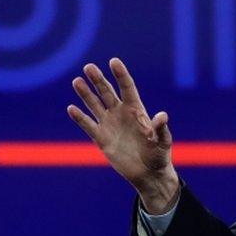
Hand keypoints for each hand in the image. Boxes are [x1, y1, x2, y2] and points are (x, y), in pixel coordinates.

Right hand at [67, 58, 179, 213]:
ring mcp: (110, 125)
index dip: (120, 74)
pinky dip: (80, 118)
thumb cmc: (159, 155)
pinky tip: (71, 108)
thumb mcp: (163, 141)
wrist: (148, 174)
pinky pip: (88, 125)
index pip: (127, 87)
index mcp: (137, 110)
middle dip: (98, 80)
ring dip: (86, 94)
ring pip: (95, 105)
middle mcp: (121, 113)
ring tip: (76, 81)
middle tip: (88, 67)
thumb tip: (162, 115)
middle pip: (107, 92)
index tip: (113, 61)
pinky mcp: (102, 138)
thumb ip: (160, 128)